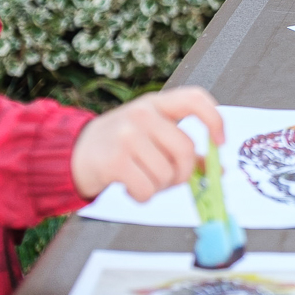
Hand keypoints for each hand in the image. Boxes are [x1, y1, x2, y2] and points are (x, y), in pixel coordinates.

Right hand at [70, 87, 225, 201]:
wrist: (74, 152)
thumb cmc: (121, 144)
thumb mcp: (152, 135)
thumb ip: (183, 149)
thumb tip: (218, 169)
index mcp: (156, 103)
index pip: (194, 99)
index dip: (214, 120)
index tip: (220, 142)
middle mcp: (142, 114)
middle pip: (185, 149)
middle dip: (183, 173)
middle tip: (170, 179)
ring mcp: (127, 135)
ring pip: (166, 174)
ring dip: (160, 186)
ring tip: (143, 179)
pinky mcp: (114, 161)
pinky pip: (146, 189)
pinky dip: (142, 196)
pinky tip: (131, 187)